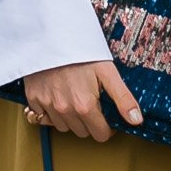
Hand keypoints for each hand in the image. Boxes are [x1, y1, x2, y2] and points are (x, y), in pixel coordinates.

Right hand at [23, 59, 141, 140]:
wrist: (51, 35)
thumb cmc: (80, 51)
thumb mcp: (108, 72)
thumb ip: (123, 98)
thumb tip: (136, 120)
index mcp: (85, 106)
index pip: (100, 135)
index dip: (107, 127)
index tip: (106, 115)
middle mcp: (65, 110)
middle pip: (82, 132)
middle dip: (90, 122)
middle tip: (92, 102)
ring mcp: (47, 106)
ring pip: (64, 127)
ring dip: (71, 118)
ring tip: (75, 97)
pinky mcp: (33, 99)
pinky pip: (43, 117)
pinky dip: (52, 111)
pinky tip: (58, 96)